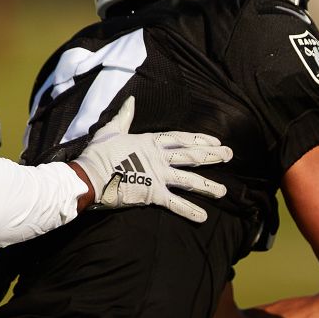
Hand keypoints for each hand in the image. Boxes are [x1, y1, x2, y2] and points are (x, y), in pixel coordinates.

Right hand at [72, 97, 232, 222]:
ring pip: (189, 180)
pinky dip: (189, 211)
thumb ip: (125, 116)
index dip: (200, 139)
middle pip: (191, 156)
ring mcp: (157, 176)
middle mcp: (159, 157)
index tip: (216, 141)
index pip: (181, 138)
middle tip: (230, 156)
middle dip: (212, 156)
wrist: (88, 175)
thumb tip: (131, 100)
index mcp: (150, 141)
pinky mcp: (152, 194)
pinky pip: (175, 203)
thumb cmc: (97, 153)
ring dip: (207, 186)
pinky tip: (203, 217)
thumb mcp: (111, 129)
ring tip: (224, 192)